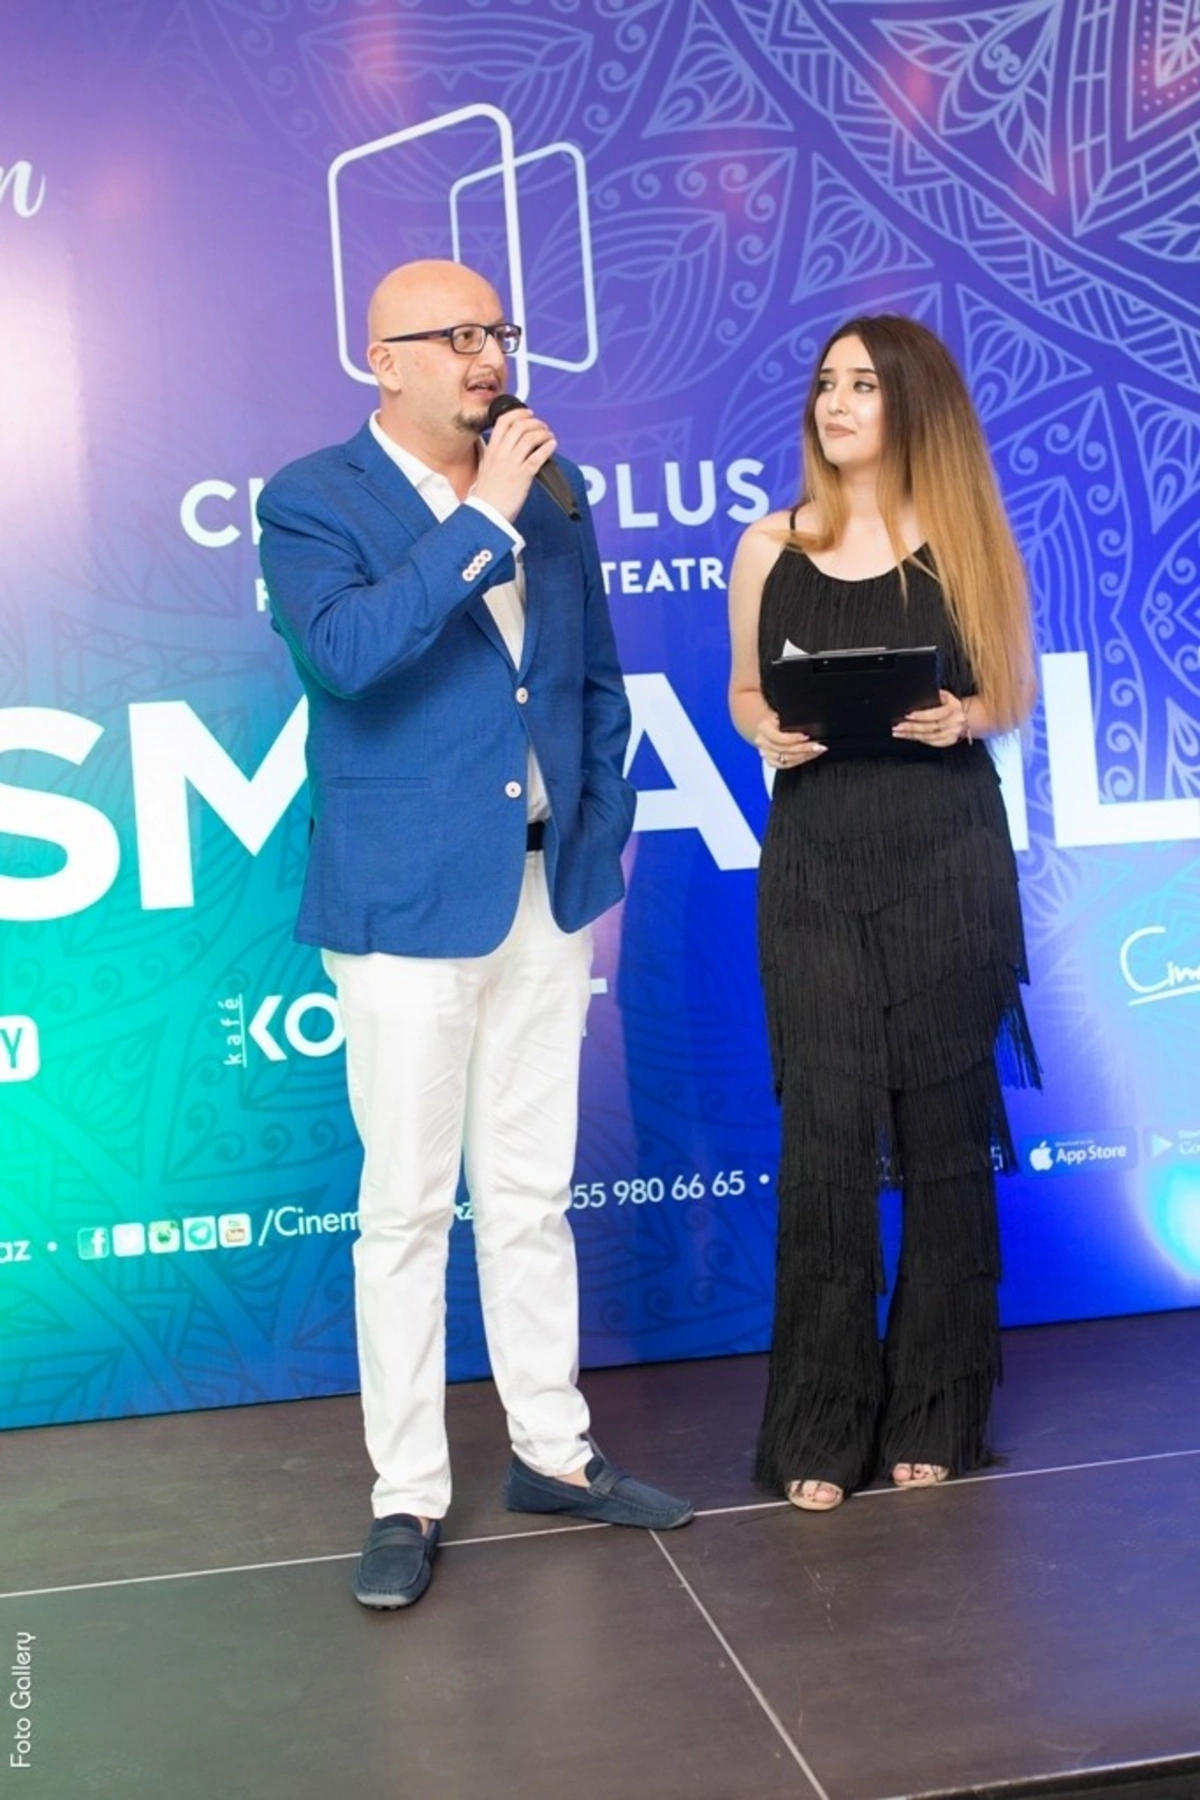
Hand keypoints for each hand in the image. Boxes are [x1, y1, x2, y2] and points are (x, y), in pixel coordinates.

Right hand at [472, 405, 557, 520]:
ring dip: (543, 433)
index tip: (528, 413)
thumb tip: (486, 444)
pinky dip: (547, 447)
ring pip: (529, 438)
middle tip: (543, 426)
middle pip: (519, 426)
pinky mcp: (522, 476)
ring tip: (549, 436)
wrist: (485, 514)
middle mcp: (501, 454)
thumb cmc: (486, 496)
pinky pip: (537, 456)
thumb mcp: (483, 469)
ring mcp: (511, 464)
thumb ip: (487, 454)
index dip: (518, 413)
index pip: (503, 422)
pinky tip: (552, 445)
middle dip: (535, 422)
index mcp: (491, 451)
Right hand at [755, 712, 825, 769]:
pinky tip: (810, 755)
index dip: (792, 738)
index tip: (806, 736)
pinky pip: (786, 765)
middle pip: (784, 749)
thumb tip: (808, 724)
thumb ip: (790, 719)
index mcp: (763, 729)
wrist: (765, 725)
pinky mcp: (771, 761)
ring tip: (818, 750)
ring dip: (805, 755)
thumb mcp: (781, 713)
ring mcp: (766, 753)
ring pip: (787, 759)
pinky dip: (800, 760)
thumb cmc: (776, 718)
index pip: (778, 737)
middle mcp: (763, 742)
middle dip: (804, 748)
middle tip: (818, 746)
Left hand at [892, 689, 969, 749]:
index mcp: (953, 709)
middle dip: (911, 728)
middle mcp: (954, 723)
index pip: (934, 714)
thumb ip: (935, 695)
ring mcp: (952, 734)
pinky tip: (909, 737)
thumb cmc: (953, 705)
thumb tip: (919, 696)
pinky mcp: (949, 741)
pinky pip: (932, 743)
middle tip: (897, 727)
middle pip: (929, 728)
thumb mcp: (947, 696)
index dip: (920, 716)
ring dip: (911, 736)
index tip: (907, 716)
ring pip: (929, 737)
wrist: (968, 716)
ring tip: (899, 733)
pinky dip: (919, 740)